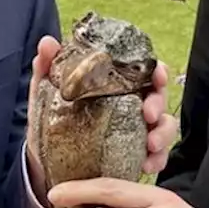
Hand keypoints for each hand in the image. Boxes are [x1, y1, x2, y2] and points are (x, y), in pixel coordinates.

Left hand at [25, 36, 179, 198]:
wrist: (44, 160)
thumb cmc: (50, 118)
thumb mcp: (46, 92)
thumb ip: (47, 66)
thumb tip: (47, 43)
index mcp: (116, 85)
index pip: (145, 72)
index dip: (158, 71)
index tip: (158, 76)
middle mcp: (131, 105)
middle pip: (159, 98)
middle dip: (159, 104)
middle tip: (149, 114)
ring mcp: (135, 131)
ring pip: (164, 127)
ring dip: (163, 134)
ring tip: (151, 145)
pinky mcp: (133, 156)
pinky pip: (156, 157)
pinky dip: (157, 160)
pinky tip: (146, 165)